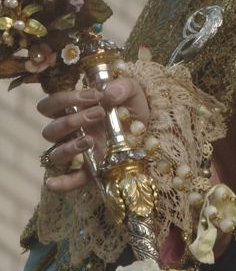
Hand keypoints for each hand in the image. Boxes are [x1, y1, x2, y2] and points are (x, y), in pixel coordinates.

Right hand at [37, 78, 149, 193]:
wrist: (150, 130)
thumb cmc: (131, 108)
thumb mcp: (132, 92)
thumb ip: (123, 86)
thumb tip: (108, 93)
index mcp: (73, 111)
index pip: (51, 105)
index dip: (65, 98)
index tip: (94, 95)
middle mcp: (71, 133)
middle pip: (51, 130)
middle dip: (72, 120)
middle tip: (99, 113)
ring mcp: (78, 153)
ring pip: (56, 154)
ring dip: (70, 146)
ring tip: (91, 140)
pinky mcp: (90, 171)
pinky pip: (69, 180)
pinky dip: (61, 183)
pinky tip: (54, 183)